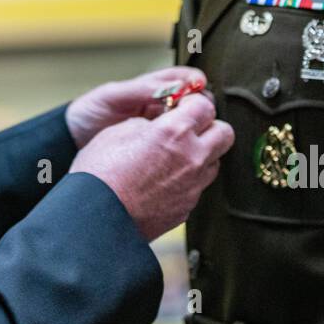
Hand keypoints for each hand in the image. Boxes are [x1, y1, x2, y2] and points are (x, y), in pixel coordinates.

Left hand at [64, 66, 208, 147]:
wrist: (73, 139)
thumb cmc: (91, 111)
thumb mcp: (112, 95)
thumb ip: (140, 90)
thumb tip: (170, 86)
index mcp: (151, 87)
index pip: (184, 78)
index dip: (195, 81)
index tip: (199, 87)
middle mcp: (160, 105)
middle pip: (193, 100)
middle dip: (201, 103)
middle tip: (202, 110)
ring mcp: (160, 127)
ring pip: (188, 123)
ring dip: (194, 125)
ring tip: (195, 129)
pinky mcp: (158, 147)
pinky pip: (177, 143)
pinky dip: (184, 144)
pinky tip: (185, 149)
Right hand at [69, 91, 232, 240]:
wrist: (98, 220)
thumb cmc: (101, 173)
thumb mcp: (117, 132)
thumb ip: (146, 124)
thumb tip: (155, 126)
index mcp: (174, 132)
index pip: (205, 106)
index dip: (194, 103)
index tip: (183, 106)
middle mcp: (192, 157)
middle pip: (225, 133)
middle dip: (210, 127)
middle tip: (189, 128)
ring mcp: (193, 185)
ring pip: (215, 162)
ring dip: (202, 154)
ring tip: (175, 156)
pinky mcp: (187, 208)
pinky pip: (197, 187)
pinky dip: (187, 180)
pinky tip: (163, 181)